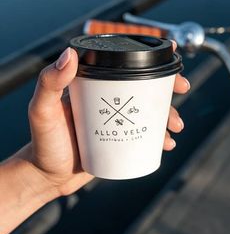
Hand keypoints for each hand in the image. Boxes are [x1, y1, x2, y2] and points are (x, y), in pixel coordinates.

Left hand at [26, 46, 189, 198]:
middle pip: (144, 88)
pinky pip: (146, 135)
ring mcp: (116, 120)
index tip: (169, 57)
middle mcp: (107, 100)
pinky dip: (161, 137)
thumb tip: (70, 55)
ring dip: (169, 115)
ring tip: (174, 128)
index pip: (124, 65)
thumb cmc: (42, 143)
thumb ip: (50, 82)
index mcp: (92, 86)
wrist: (47, 178)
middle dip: (168, 89)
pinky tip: (166, 144)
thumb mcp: (43, 111)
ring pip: (150, 112)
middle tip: (183, 91)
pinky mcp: (121, 140)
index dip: (149, 60)